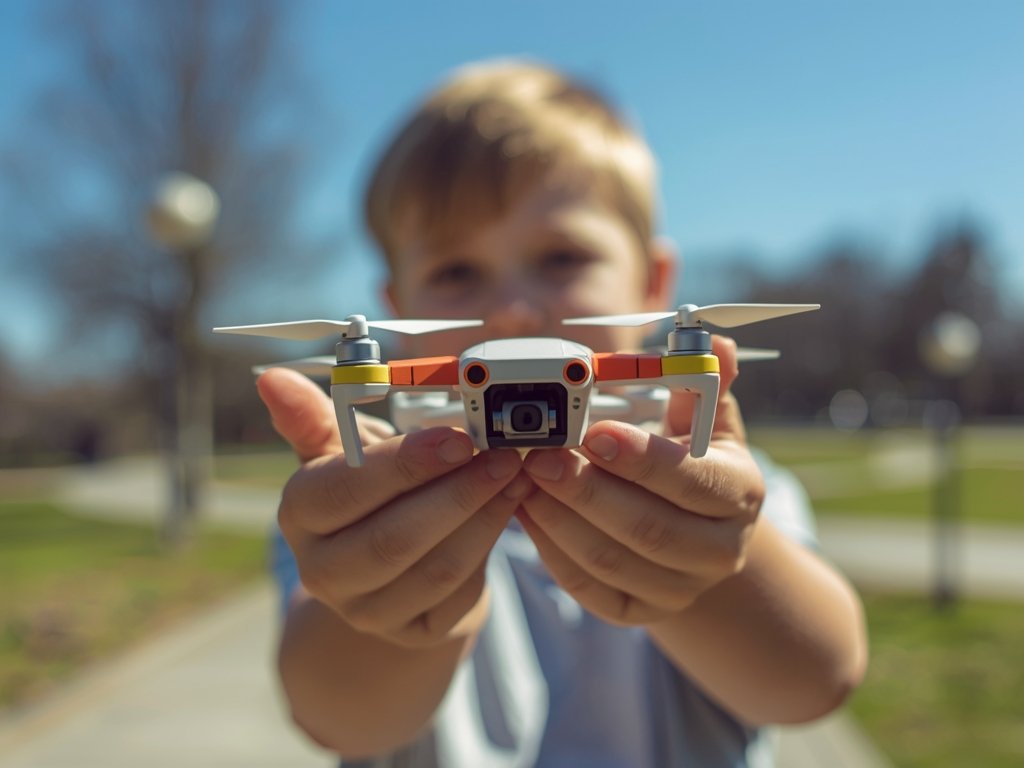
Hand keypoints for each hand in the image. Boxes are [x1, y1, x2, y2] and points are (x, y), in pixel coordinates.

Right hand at [256, 368, 531, 646]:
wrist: (392, 560)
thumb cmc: (369, 491)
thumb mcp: (341, 452)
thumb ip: (314, 417)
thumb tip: (272, 379)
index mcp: (301, 514)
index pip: (345, 490)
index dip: (404, 464)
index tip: (457, 437)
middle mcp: (323, 572)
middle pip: (392, 538)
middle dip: (456, 493)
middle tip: (501, 455)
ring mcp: (367, 611)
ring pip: (433, 567)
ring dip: (482, 516)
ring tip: (514, 474)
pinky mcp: (413, 631)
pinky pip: (457, 591)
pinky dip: (490, 544)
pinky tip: (510, 506)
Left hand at [516, 335, 764, 625]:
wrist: (699, 534)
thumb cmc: (693, 461)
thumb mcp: (705, 421)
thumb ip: (702, 381)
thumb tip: (712, 339)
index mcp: (740, 494)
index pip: (691, 480)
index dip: (640, 459)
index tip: (592, 433)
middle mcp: (720, 551)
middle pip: (647, 529)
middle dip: (585, 491)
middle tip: (538, 456)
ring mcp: (681, 589)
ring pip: (610, 561)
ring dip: (558, 519)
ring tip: (522, 480)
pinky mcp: (640, 612)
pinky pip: (589, 587)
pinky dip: (551, 551)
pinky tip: (525, 513)